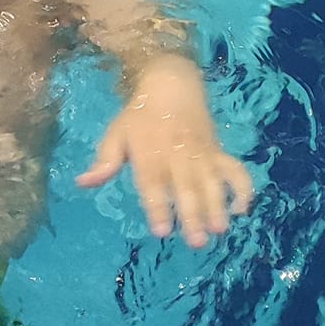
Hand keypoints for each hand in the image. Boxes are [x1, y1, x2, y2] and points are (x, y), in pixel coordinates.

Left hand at [77, 55, 254, 248]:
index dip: (158, 207)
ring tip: (219, 230)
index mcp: (149, 154)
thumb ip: (104, 161)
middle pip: (187, 188)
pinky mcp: (217, 151)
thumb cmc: (139, 115)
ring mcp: (201, 154)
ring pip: (212, 182)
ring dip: (218, 206)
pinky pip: (235, 169)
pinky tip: (242, 208)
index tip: (162, 230)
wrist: (172, 83)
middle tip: (197, 241)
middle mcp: (177, 156)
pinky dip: (242, 187)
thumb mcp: (116, 134)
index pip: (154, 184)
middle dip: (193, 215)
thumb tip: (82, 183)